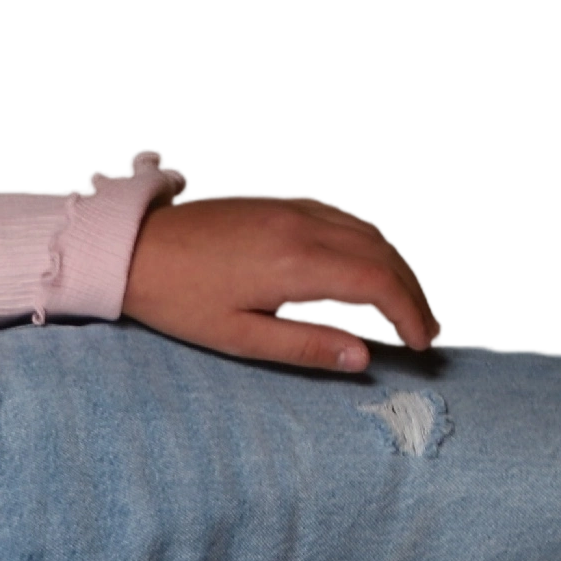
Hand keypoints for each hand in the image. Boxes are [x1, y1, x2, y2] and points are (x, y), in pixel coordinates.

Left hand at [122, 188, 448, 374]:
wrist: (133, 246)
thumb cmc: (178, 298)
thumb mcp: (238, 336)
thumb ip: (304, 347)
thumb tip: (363, 359)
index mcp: (296, 263)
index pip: (380, 284)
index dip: (410, 314)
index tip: (422, 344)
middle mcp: (304, 226)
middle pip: (386, 254)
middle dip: (415, 293)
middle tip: (428, 330)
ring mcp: (294, 208)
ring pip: (370, 230)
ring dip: (399, 265)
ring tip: (409, 303)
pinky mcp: (281, 202)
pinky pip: (345, 217)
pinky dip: (372, 242)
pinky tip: (373, 266)